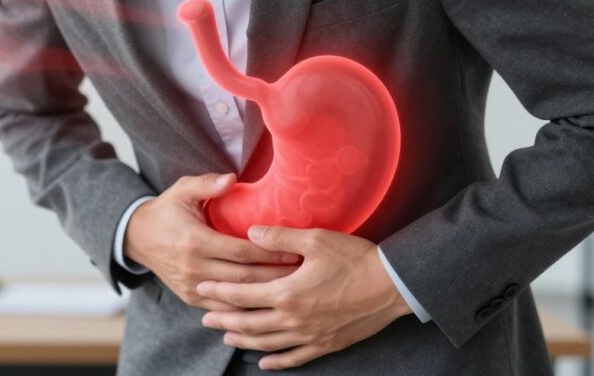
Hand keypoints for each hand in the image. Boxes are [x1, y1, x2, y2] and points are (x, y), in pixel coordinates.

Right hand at [124, 173, 302, 311]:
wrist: (137, 238)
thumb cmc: (167, 210)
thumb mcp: (182, 190)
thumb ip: (207, 184)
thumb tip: (232, 179)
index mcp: (195, 241)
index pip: (241, 251)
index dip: (269, 253)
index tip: (294, 251)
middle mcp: (193, 267)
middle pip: (244, 278)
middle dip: (275, 277)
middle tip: (304, 275)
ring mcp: (191, 286)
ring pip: (236, 296)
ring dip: (264, 295)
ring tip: (292, 291)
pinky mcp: (189, 298)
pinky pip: (222, 307)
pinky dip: (245, 307)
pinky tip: (267, 305)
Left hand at [197, 226, 411, 369]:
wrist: (392, 285)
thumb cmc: (354, 258)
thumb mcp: (315, 239)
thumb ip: (279, 237)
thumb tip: (249, 232)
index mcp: (287, 292)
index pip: (242, 294)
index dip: (219, 291)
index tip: (201, 288)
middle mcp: (293, 319)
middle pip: (248, 323)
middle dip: (224, 320)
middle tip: (204, 317)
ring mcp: (309, 335)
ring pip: (267, 343)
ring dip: (244, 340)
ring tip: (227, 337)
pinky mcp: (326, 344)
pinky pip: (295, 358)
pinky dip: (277, 361)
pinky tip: (264, 362)